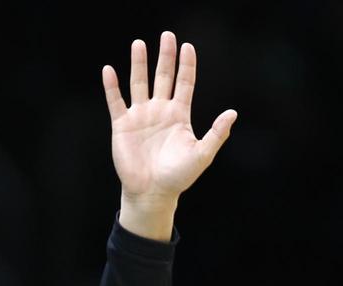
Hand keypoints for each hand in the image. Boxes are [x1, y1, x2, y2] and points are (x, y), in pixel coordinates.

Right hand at [102, 31, 236, 239]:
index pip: (184, 84)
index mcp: (179, 116)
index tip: (188, 46)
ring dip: (139, 64)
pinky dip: (112, 86)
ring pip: (139, 83)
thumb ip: (217, 133)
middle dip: (165, 56)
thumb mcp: (202, 154)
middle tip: (167, 35)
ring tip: (139, 44)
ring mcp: (140, 116)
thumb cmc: (179, 176)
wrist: (153, 192)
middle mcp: (160, 111)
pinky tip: (109, 70)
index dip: (186, 65)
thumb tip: (232, 113)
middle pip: (163, 77)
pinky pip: (116, 101)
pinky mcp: (122, 125)